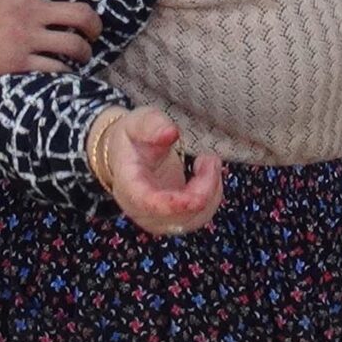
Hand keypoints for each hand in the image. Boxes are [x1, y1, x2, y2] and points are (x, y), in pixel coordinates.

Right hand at [0, 0, 103, 79]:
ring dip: (84, 52)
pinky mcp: (17, 63)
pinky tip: (64, 75)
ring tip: (82, 57)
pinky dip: (65, 72)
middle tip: (95, 31)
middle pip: (80, 13)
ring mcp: (24, 37)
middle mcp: (27, 10)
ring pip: (73, 44)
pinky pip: (55, 68)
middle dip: (95, 24)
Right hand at [101, 107, 222, 235]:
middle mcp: (140, 209)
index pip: (147, 203)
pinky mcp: (174, 218)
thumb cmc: (133, 138)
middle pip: (176, 216)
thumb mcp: (138, 123)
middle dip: (203, 190)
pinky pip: (200, 216)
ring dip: (211, 192)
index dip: (171, 204)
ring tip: (208, 161)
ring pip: (193, 219)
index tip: (196, 199)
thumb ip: (152, 125)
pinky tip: (209, 173)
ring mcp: (158, 218)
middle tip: (210, 158)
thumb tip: (171, 132)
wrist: (130, 153)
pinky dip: (212, 195)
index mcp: (128, 184)